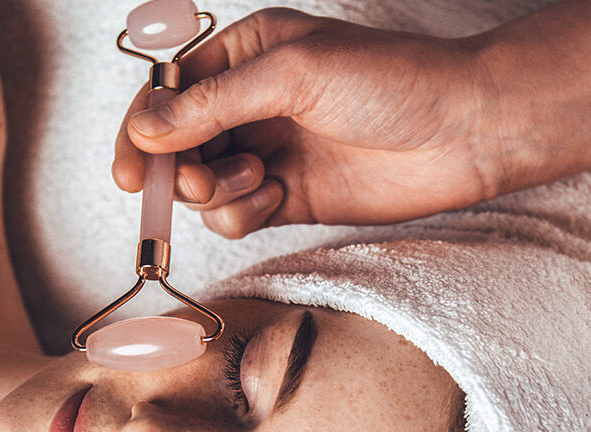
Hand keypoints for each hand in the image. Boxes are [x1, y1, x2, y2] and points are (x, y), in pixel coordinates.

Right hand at [112, 8, 496, 237]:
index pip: (168, 95)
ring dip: (217, 192)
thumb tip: (146, 129)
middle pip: (178, 146)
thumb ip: (214, 104)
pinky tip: (275, 197)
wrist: (459, 133)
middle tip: (196, 181)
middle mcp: (251, 104)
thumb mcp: (292, 75)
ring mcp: (269, 153)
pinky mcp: (289, 197)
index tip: (130, 173)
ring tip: (260, 180)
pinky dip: (243, 213)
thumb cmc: (391, 82)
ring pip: (204, 187)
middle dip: (178, 169)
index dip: (141, 133)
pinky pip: (236, 215)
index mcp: (245, 56)